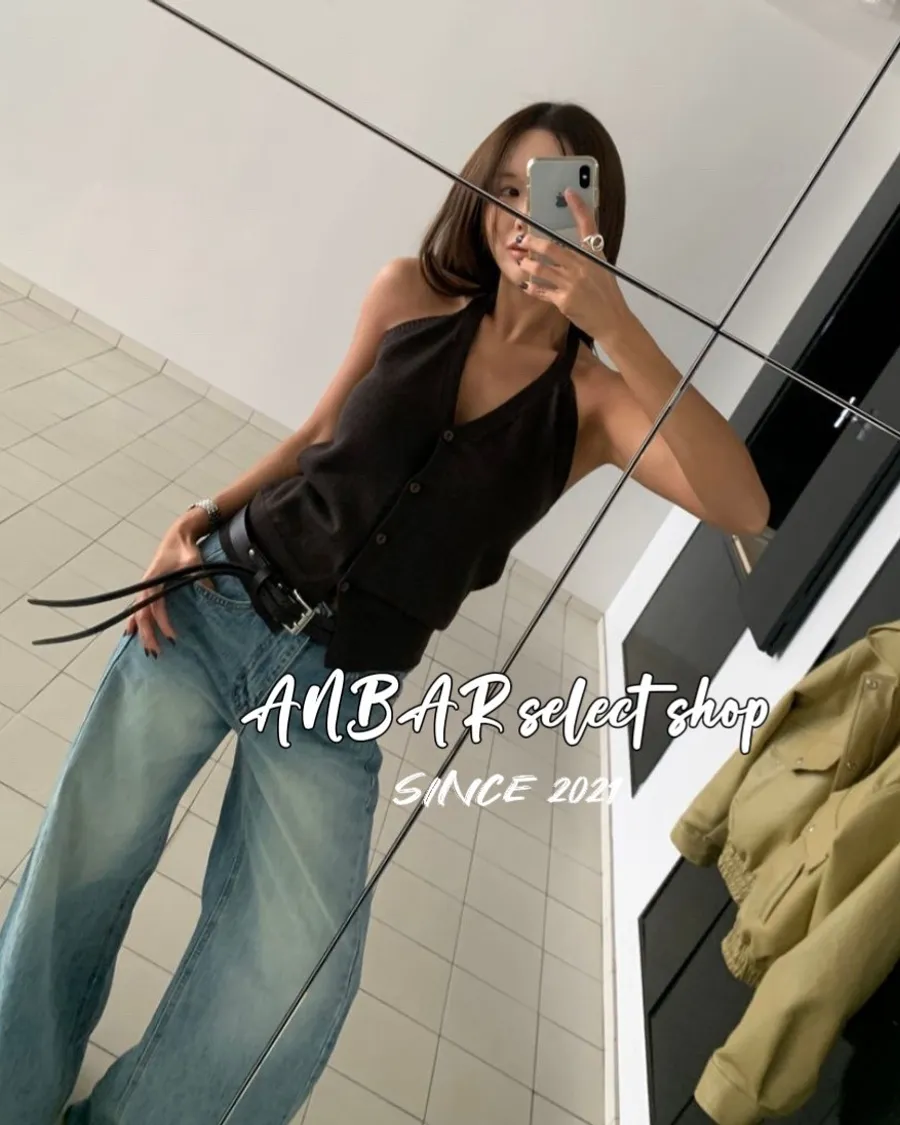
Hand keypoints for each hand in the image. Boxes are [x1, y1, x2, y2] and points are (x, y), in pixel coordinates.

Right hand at [124, 523, 212, 656]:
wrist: (178, 535)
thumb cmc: (185, 548)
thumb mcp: (195, 562)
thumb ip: (201, 577)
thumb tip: (212, 593)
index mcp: (154, 581)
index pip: (154, 608)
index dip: (161, 624)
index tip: (172, 638)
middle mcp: (146, 586)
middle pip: (142, 616)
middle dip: (147, 635)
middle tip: (155, 654)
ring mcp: (146, 587)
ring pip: (138, 614)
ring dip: (140, 631)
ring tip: (144, 649)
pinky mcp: (150, 588)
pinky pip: (140, 607)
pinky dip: (136, 621)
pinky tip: (132, 632)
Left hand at [517, 189, 631, 344]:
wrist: (613, 321)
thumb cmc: (607, 295)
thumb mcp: (602, 269)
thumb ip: (586, 257)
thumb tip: (567, 248)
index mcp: (594, 255)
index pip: (587, 226)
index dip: (578, 207)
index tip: (569, 192)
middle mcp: (583, 266)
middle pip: (551, 247)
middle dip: (531, 241)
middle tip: (521, 239)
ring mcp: (572, 284)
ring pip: (541, 268)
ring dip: (527, 264)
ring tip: (522, 263)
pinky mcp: (564, 301)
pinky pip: (542, 290)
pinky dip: (533, 287)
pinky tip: (528, 285)